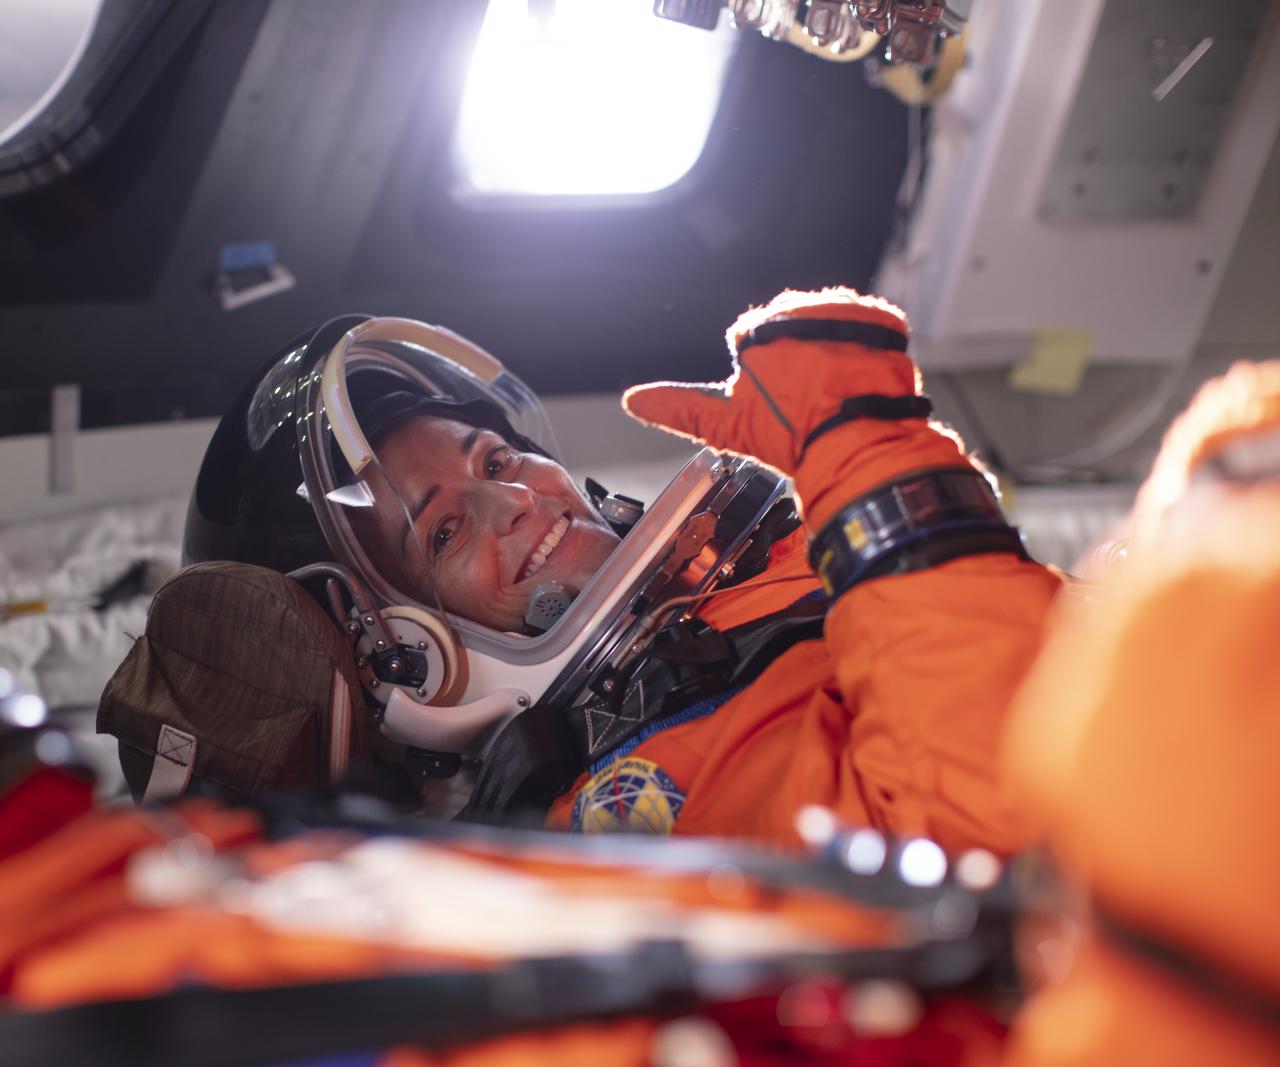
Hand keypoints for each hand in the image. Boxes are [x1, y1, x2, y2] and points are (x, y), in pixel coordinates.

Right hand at [623, 287, 918, 477]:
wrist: (860, 442)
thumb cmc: (791, 437)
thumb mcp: (726, 425)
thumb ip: (678, 408)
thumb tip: (632, 401)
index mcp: (757, 329)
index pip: (754, 346)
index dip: (767, 382)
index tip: (781, 406)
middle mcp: (796, 308)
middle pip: (793, 334)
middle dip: (800, 365)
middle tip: (810, 404)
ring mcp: (842, 310)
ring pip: (830, 330)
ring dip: (833, 355)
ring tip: (837, 394)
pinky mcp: (880, 317)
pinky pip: (870, 328)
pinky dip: (868, 352)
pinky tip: (860, 380)